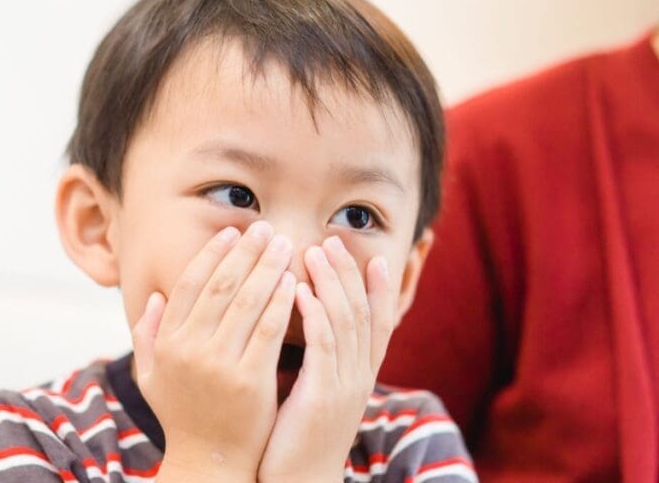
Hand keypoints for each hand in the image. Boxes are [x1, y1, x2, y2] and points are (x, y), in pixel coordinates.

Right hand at [131, 221, 296, 482]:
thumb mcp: (152, 378)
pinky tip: (293, 283)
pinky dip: (281, 303)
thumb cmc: (183, 418)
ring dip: (267, 268)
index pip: (189, 285)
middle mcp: (188, 349)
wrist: (209, 463)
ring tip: (284, 245)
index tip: (231, 233)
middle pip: (220, 286)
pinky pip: (268, 331)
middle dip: (245, 252)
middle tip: (265, 229)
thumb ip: (147, 336)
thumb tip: (155, 297)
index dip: (211, 254)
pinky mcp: (250, 380)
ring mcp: (218, 365)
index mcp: (166, 343)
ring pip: (246, 303)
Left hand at [257, 235, 394, 481]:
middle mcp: (359, 378)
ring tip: (316, 251)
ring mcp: (343, 387)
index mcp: (360, 378)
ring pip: (344, 322)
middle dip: (350, 274)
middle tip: (334, 239)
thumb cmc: (298, 439)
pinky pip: (322, 346)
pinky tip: (298, 290)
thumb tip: (311, 328)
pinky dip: (314, 314)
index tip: (375, 256)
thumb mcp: (317, 396)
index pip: (378, 324)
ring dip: (331, 283)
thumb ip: (321, 364)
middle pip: (362, 313)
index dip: (380, 289)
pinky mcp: (321, 397)